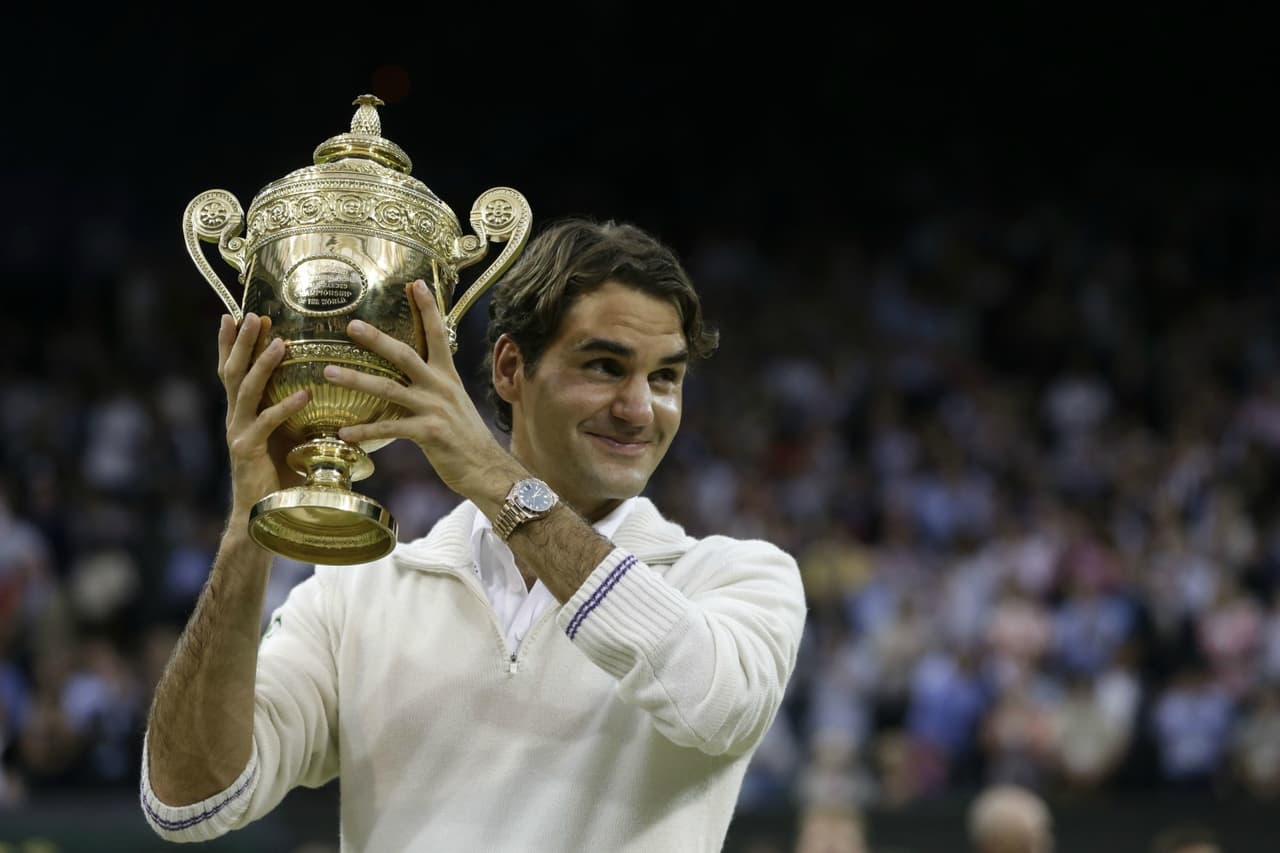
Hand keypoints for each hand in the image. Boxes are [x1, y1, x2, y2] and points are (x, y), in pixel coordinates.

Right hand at [217, 312, 308, 517]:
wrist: (262, 516)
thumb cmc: (281, 477)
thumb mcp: (292, 438)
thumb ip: (302, 417)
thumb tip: (333, 394)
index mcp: (243, 412)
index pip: (232, 371)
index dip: (231, 344)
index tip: (236, 315)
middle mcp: (236, 418)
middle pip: (233, 372)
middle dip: (242, 342)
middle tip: (253, 316)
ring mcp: (238, 433)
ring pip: (246, 390)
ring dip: (263, 364)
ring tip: (281, 343)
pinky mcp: (247, 451)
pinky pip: (267, 423)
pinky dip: (285, 406)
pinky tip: (305, 393)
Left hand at [324, 280, 515, 500]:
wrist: (487, 469)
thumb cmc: (466, 439)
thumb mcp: (455, 404)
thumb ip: (433, 388)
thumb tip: (411, 379)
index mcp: (447, 376)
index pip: (438, 334)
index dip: (427, 308)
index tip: (415, 283)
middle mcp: (441, 387)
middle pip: (404, 355)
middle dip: (376, 339)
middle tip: (351, 325)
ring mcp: (435, 409)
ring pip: (389, 388)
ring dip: (355, 380)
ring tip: (328, 373)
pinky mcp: (429, 433)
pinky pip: (390, 428)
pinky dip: (365, 431)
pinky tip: (344, 433)